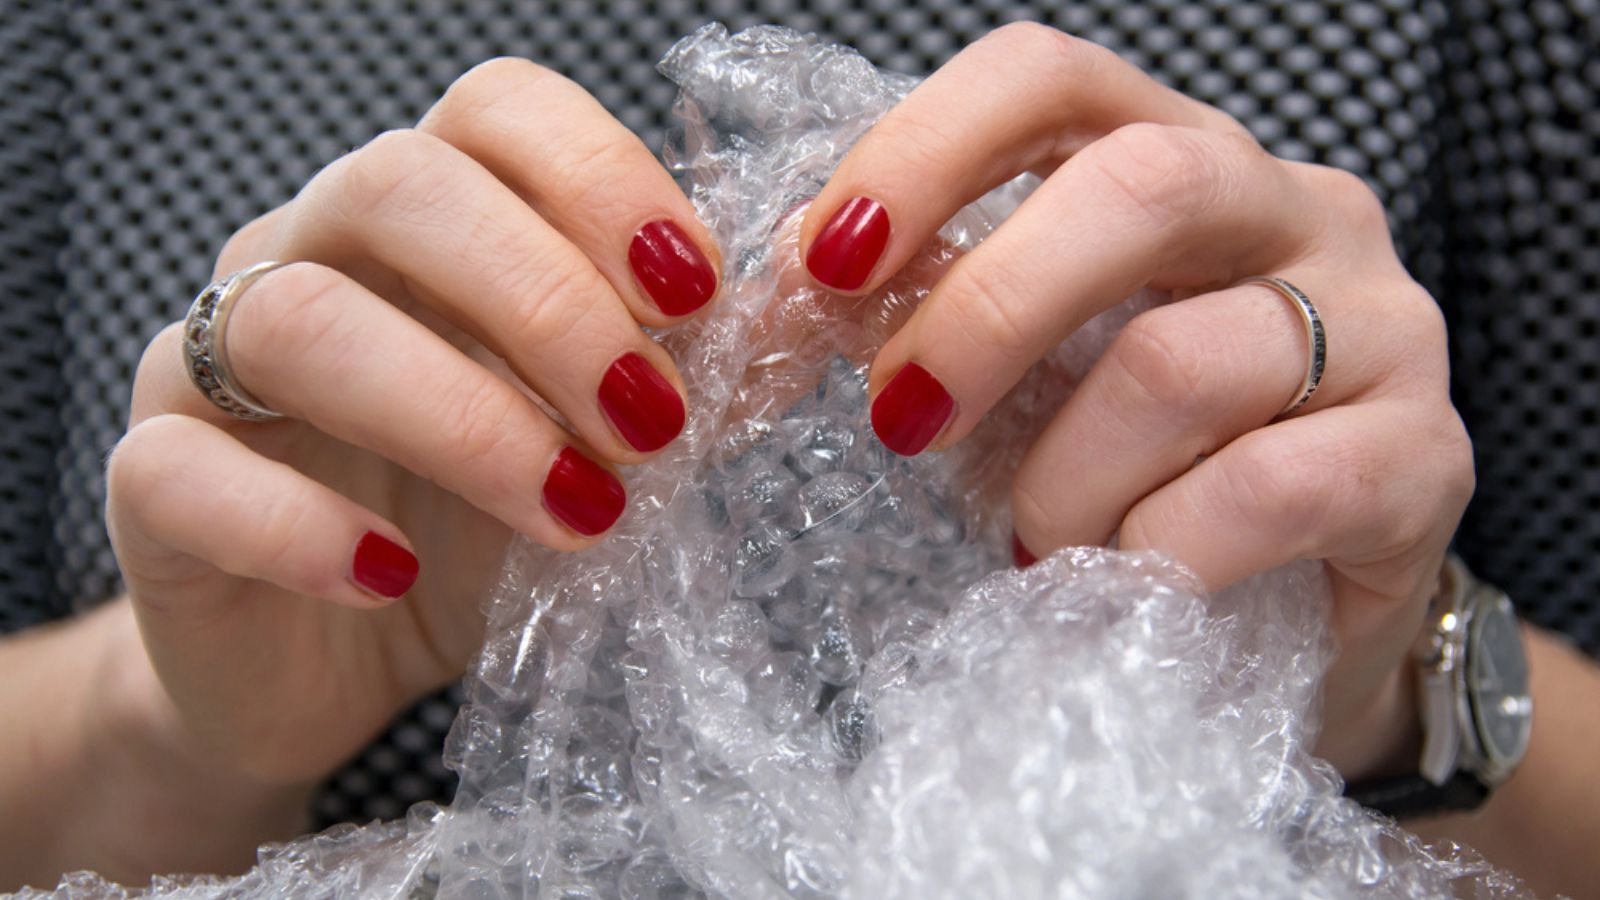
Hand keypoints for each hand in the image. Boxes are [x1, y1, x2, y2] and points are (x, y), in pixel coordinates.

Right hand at [104, 58, 719, 785]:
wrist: (335, 663)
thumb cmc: (479, 530)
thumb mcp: (607, 448)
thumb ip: (699, 373)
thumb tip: (811, 307)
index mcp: (428, 220)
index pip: (494, 110)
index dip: (599, 178)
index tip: (695, 293)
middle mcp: (310, 253)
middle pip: (399, 187)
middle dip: (545, 300)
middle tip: (650, 421)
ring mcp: (212, 362)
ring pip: (296, 322)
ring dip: (459, 414)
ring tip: (578, 512)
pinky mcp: (154, 484)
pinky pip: (185, 469)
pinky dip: (302, 526)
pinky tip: (396, 576)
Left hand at [799, 24, 1472, 777]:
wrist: (1296, 611)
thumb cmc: (1137, 473)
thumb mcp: (1025, 374)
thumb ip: (932, 317)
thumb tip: (794, 294)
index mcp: (1179, 160)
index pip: (1053, 80)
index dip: (927, 150)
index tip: (831, 261)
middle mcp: (1295, 209)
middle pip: (1138, 188)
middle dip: (988, 311)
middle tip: (903, 421)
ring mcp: (1378, 324)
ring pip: (1183, 361)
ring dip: (1064, 477)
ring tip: (1033, 541)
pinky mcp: (1427, 456)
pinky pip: (1268, 487)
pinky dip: (1157, 548)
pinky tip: (1128, 577)